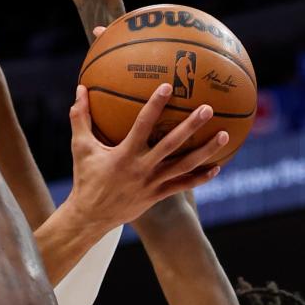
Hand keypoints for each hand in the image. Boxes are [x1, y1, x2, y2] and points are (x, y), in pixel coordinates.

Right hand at [67, 83, 225, 227]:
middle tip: (209, 109)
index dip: (155, 104)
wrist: (90, 217)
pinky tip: (217, 168)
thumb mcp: (80, 148)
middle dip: (191, 126)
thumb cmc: (86, 178)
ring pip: (184, 166)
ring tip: (224, 135)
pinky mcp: (157, 195)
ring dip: (206, 151)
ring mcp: (152, 183)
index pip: (143, 125)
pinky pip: (182, 186)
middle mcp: (141, 168)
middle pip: (171, 145)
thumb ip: (80, 118)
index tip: (168, 86)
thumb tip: (80, 89)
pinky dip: (200, 178)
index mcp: (124, 154)